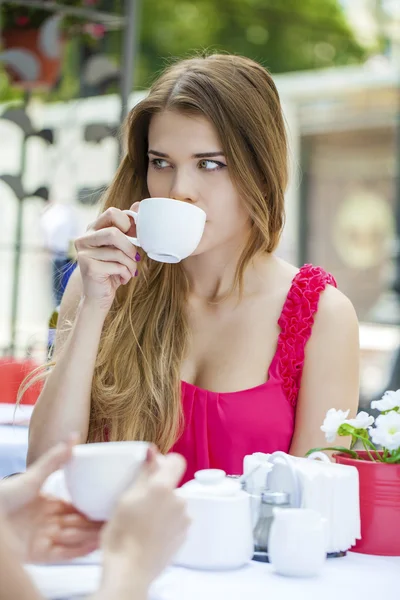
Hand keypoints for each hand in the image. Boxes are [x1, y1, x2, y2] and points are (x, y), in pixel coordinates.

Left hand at [0, 440, 100, 563]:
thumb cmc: (4, 495)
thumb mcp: (33, 475)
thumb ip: (55, 459)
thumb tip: (74, 437)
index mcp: (47, 505)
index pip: (75, 508)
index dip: (91, 507)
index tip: (108, 504)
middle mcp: (47, 522)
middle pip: (77, 524)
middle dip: (95, 523)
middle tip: (115, 519)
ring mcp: (43, 538)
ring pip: (73, 539)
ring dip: (90, 536)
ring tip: (110, 531)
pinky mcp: (38, 554)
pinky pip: (63, 554)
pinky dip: (79, 550)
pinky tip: (94, 545)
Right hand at [75, 206, 139, 310]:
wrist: (98, 297)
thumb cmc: (112, 270)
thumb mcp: (121, 247)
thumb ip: (127, 228)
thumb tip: (138, 204)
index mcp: (93, 229)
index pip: (112, 212)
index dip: (128, 223)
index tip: (133, 236)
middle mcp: (84, 238)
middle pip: (114, 232)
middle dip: (130, 247)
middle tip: (136, 257)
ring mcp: (84, 252)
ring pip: (118, 252)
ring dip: (130, 264)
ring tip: (130, 271)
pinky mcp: (88, 267)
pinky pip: (117, 266)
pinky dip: (126, 274)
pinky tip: (122, 279)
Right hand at [101, 448, 188, 588]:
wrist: (129, 572)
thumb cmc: (121, 535)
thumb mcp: (125, 499)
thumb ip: (144, 473)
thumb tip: (153, 451)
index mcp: (163, 488)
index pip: (177, 460)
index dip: (166, 462)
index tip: (153, 469)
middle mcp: (179, 501)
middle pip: (172, 484)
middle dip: (159, 489)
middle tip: (139, 502)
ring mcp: (184, 519)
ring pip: (174, 503)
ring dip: (163, 507)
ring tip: (143, 521)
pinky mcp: (184, 535)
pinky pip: (176, 520)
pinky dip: (166, 522)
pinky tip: (150, 533)